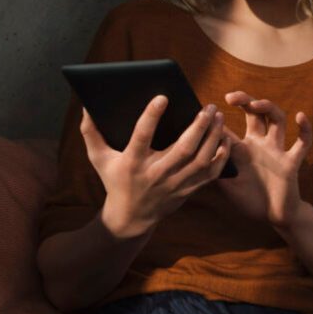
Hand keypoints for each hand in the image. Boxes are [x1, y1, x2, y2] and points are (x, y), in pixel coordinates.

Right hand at [80, 96, 231, 237]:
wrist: (131, 217)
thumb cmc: (115, 180)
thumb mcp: (99, 158)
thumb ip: (91, 132)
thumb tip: (87, 106)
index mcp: (133, 163)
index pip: (142, 136)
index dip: (151, 117)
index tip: (163, 97)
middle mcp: (156, 173)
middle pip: (183, 148)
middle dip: (198, 125)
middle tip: (207, 106)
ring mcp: (175, 183)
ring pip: (201, 159)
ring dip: (213, 137)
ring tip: (219, 117)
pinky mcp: (189, 190)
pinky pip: (210, 173)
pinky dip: (221, 156)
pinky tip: (225, 139)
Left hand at [217, 91, 311, 230]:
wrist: (274, 217)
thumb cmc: (251, 201)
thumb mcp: (228, 187)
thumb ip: (215, 173)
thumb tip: (193, 162)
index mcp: (242, 151)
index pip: (229, 129)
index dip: (218, 121)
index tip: (205, 112)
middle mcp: (260, 145)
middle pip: (254, 114)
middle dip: (245, 101)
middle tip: (230, 97)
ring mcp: (277, 151)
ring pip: (277, 120)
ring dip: (268, 108)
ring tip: (256, 104)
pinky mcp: (291, 162)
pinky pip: (302, 144)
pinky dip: (305, 129)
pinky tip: (300, 116)